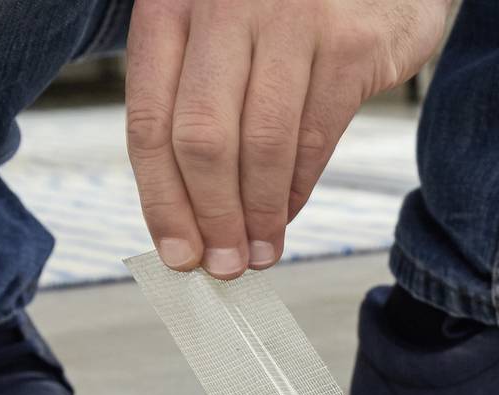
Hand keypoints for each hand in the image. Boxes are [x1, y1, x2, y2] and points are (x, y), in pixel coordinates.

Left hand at [126, 0, 447, 278]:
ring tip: (258, 252)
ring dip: (259, 215)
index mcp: (171, 5)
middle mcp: (224, 5)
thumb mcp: (216, 32)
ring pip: (262, 145)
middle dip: (211, 218)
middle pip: (201, 140)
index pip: (150, 122)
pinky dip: (297, 189)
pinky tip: (286, 213)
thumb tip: (184, 217)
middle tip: (222, 264)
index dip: (161, 201)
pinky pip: (314, 138)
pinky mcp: (348, 42)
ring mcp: (290, 19)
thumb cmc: (281, 8)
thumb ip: (192, 102)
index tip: (177, 253)